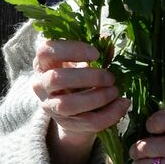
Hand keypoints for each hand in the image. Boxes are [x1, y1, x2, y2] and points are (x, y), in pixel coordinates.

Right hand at [34, 37, 129, 163]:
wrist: (75, 110)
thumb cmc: (79, 77)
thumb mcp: (84, 62)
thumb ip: (96, 52)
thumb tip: (108, 39)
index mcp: (43, 63)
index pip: (46, 51)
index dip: (71, 50)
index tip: (96, 53)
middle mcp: (41, 85)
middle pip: (56, 79)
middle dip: (89, 77)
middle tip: (110, 77)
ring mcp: (51, 106)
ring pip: (68, 105)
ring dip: (98, 97)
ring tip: (116, 91)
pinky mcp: (67, 124)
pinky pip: (88, 122)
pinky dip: (110, 114)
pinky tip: (123, 104)